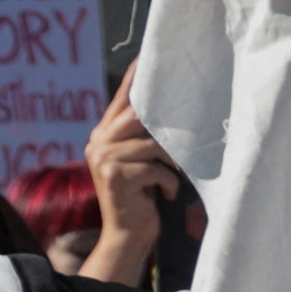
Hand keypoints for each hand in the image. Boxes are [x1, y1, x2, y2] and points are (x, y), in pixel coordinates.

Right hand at [77, 79, 199, 287]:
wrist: (127, 235)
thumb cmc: (142, 197)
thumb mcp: (139, 162)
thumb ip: (143, 138)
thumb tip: (171, 109)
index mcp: (103, 135)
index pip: (122, 99)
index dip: (136, 78)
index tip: (149, 56)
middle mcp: (98, 142)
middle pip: (138, 116)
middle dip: (168, 122)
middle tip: (191, 126)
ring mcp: (104, 158)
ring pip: (153, 144)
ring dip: (173, 161)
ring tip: (178, 176)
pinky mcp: (117, 176)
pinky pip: (156, 167)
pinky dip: (170, 181)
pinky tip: (168, 194)